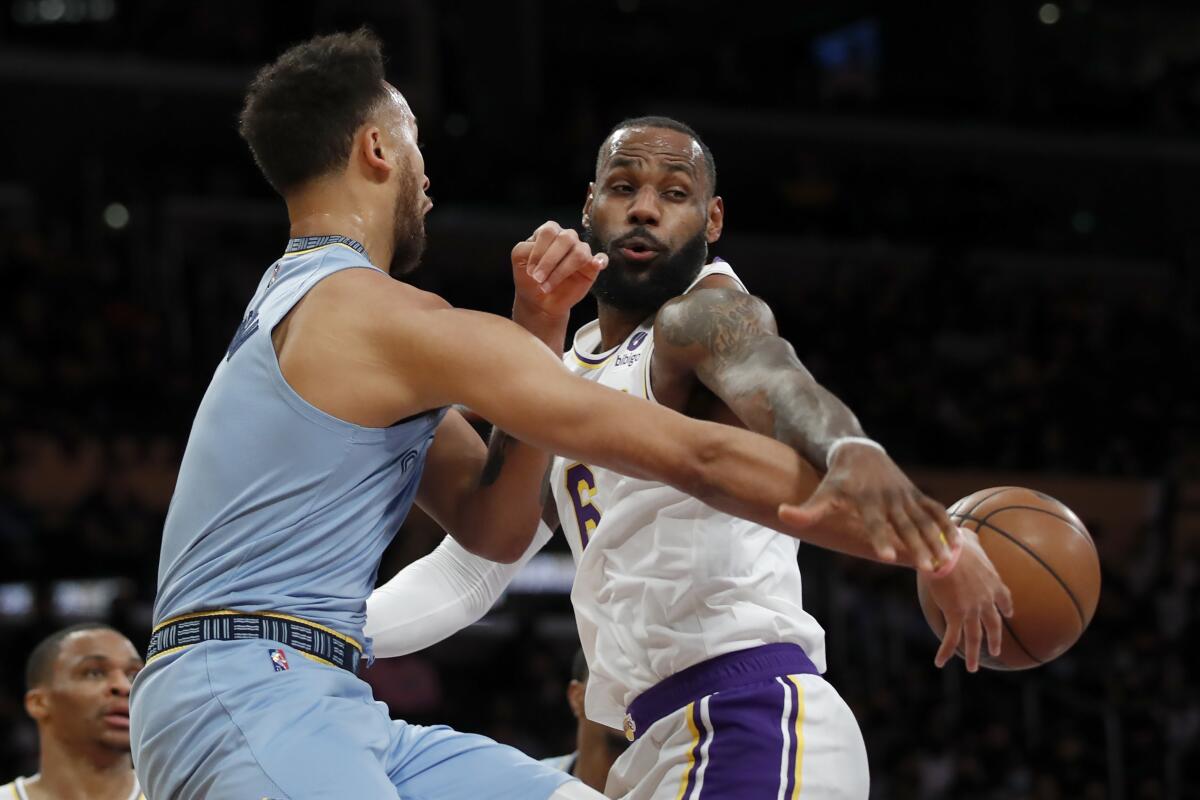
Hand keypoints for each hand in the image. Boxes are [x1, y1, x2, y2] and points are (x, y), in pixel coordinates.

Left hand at [510, 221, 607, 317]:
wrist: (538, 302)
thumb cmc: (529, 278)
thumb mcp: (519, 259)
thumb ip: (526, 249)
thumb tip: (546, 252)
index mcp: (550, 233)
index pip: (549, 231)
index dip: (539, 251)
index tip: (529, 271)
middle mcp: (567, 238)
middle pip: (566, 238)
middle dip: (549, 260)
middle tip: (537, 279)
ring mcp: (581, 251)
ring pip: (579, 252)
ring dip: (561, 271)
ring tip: (547, 286)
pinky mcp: (591, 267)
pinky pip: (601, 259)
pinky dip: (600, 260)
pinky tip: (596, 265)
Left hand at [777, 443, 957, 571]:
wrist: (859, 450)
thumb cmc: (837, 479)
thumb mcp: (823, 493)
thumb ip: (806, 510)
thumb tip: (780, 514)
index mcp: (866, 501)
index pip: (874, 524)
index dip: (880, 539)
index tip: (887, 557)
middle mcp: (889, 499)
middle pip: (905, 526)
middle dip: (917, 546)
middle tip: (926, 567)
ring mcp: (905, 496)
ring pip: (924, 520)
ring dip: (936, 540)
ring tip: (946, 561)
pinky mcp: (916, 494)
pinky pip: (935, 510)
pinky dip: (947, 524)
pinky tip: (957, 544)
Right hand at [922, 527, 1013, 671]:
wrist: (945, 553)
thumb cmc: (954, 542)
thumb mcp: (967, 538)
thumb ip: (971, 539)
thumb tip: (965, 533)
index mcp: (993, 582)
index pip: (1004, 598)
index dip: (1006, 608)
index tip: (1008, 614)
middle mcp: (986, 600)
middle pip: (993, 625)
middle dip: (994, 639)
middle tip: (995, 651)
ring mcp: (972, 610)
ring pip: (974, 637)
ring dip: (973, 654)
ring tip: (973, 668)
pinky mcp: (955, 615)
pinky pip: (951, 638)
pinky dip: (946, 652)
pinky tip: (940, 662)